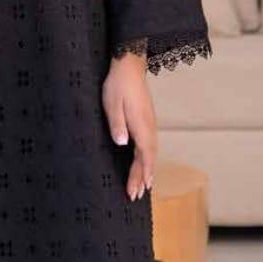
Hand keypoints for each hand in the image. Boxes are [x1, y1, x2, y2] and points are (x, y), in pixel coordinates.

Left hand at [101, 53, 156, 199]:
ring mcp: (149, 124)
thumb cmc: (117, 85)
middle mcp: (149, 128)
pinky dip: (147, 159)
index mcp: (141, 126)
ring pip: (150, 153)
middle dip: (142, 178)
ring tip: (142, 186)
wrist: (129, 65)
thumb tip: (122, 144)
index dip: (141, 175)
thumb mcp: (112, 104)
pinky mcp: (146, 120)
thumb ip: (117, 124)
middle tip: (135, 196)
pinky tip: (144, 164)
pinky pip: (149, 145)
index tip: (137, 190)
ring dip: (146, 170)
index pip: (144, 156)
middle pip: (148, 158)